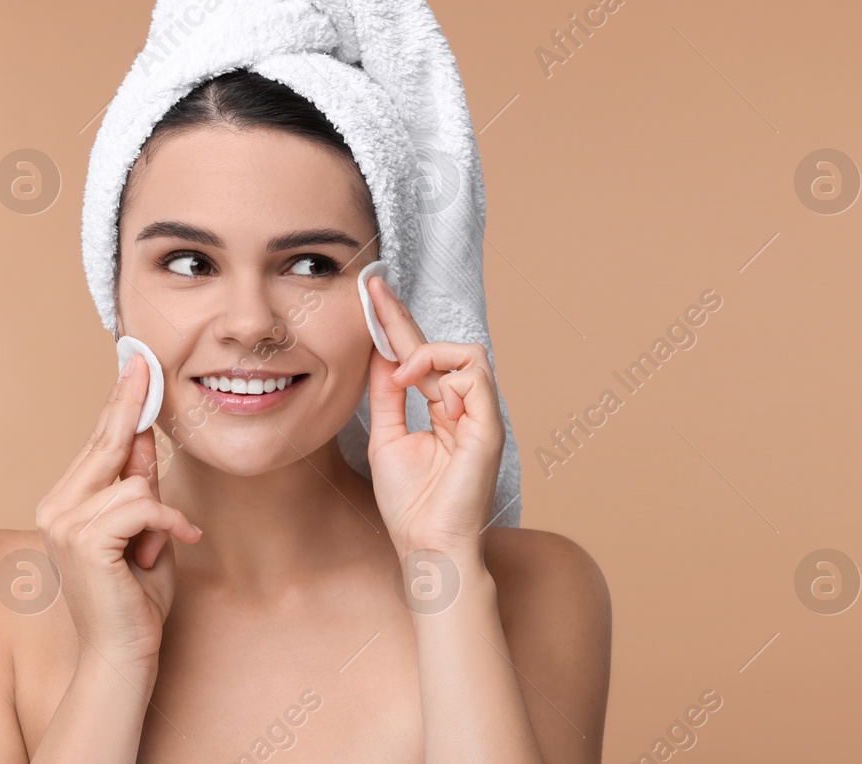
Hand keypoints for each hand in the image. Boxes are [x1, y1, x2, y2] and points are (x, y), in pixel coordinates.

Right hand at [34, 354, 203, 668]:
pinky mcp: (83, 539)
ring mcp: (64, 522)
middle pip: (106, 443)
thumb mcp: (147, 531)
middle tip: (146, 362)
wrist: (124, 652)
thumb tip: (142, 437)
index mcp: (67, 502)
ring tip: (159, 548)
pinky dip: (169, 524)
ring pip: (134, 481)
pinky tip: (181, 542)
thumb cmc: (136, 597)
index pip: (97, 443)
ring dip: (161, 514)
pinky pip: (142, 505)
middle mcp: (56, 506)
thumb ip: (140, 488)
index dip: (119, 402)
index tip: (135, 364)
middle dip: (131, 404)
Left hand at [364, 271, 504, 561]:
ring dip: (427, 353)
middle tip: (373, 288)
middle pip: (441, 348)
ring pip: (467, 354)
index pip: (422, 359)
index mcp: (444, 412)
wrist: (427, 546)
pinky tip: (414, 385)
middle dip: (403, 317)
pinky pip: (476, 376)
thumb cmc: (410, 505)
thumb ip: (387, 397)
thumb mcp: (387, 438)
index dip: (397, 326)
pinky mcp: (490, 427)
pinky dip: (443, 372)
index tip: (371, 295)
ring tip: (399, 373)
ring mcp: (481, 417)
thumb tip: (380, 355)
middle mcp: (466, 410)